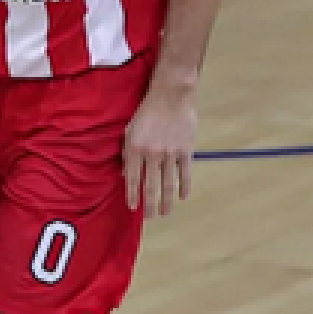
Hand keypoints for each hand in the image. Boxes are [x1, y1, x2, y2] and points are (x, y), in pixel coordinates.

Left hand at [124, 86, 197, 216]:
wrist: (170, 96)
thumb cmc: (146, 112)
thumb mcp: (129, 131)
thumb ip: (127, 154)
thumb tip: (126, 176)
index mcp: (135, 148)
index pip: (133, 179)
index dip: (133, 196)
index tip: (133, 208)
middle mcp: (152, 154)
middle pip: (151, 186)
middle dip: (150, 205)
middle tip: (150, 217)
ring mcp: (170, 153)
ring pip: (169, 184)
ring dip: (167, 201)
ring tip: (166, 212)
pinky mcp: (186, 150)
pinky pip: (185, 174)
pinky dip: (184, 187)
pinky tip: (183, 197)